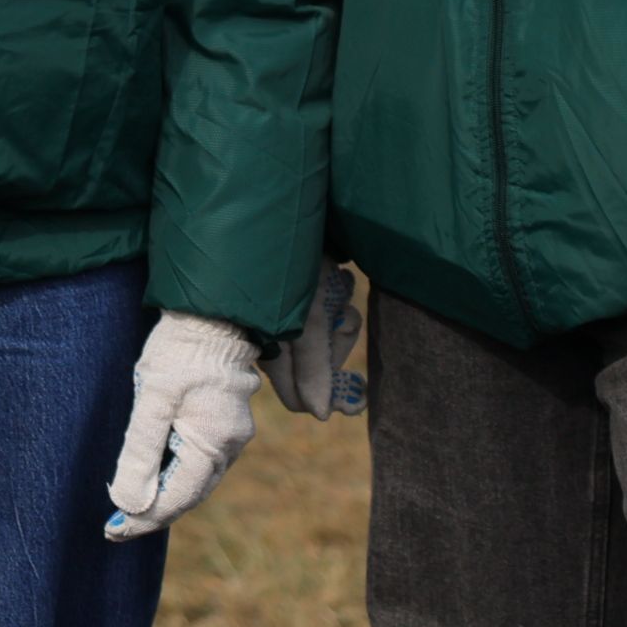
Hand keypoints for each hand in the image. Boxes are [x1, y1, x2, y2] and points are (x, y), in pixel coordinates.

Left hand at [104, 312, 260, 538]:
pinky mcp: (224, 419)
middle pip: (188, 494)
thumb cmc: (179, 350)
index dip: (143, 519)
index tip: (112, 531)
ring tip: (129, 505)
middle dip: (152, 512)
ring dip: (163, 493)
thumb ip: (141, 451)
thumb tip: (131, 503)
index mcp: (213, 445)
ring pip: (195, 478)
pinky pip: (198, 458)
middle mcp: (229, 445)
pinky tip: (154, 472)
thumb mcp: (152, 398)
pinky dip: (174, 472)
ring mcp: (231, 433)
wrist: (211, 311)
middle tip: (115, 525)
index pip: (176, 500)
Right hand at [272, 262, 366, 420]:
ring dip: (340, 323)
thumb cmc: (294, 264)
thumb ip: (311, 369)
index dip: (328, 398)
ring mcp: (286, 319)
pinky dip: (337, 306)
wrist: (293, 211)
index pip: (297, 398)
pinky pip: (327, 320)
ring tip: (339, 289)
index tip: (359, 393)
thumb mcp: (309, 317)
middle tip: (343, 318)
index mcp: (266, 348)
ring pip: (326, 345)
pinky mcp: (299, 301)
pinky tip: (337, 280)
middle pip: (317, 372)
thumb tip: (319, 416)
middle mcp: (274, 338)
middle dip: (336, 348)